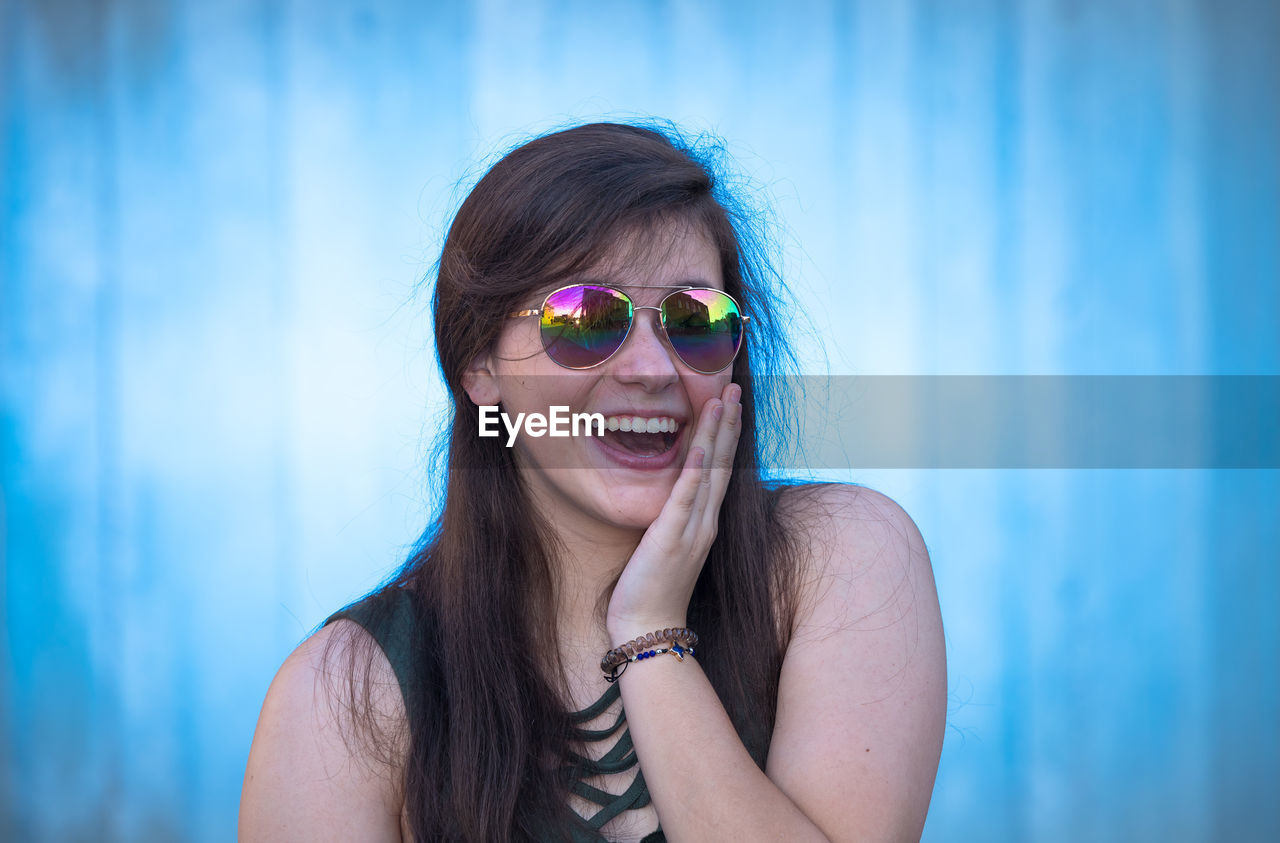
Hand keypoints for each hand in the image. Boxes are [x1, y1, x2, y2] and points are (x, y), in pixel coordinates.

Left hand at [605, 381, 742, 642]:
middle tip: (734, 387)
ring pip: (711, 471)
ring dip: (718, 433)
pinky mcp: (672, 536)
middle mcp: (705, 520)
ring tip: (724, 399)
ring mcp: (692, 528)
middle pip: (724, 462)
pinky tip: (702, 443)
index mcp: (704, 521)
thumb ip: (675, 520)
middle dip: (729, 423)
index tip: (730, 403)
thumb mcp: (668, 546)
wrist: (650, 628)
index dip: (726, 434)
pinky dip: (697, 467)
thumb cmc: (654, 590)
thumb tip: (674, 497)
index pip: (720, 469)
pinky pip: (687, 495)